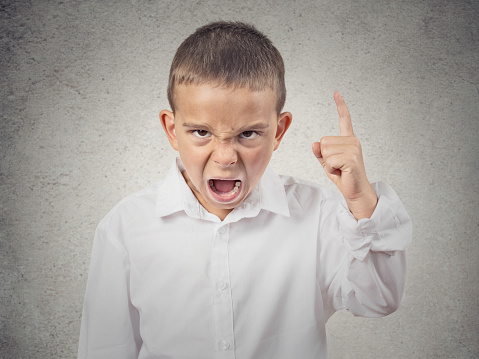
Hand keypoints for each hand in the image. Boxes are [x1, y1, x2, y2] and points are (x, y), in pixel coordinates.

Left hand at [312, 92, 376, 218]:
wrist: (355, 191)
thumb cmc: (343, 176)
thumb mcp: (327, 163)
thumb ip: (320, 153)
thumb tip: (315, 143)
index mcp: (348, 139)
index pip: (345, 119)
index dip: (340, 106)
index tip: (336, 93)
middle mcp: (352, 141)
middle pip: (323, 141)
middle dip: (325, 156)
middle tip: (337, 166)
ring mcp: (353, 149)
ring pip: (325, 151)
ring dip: (328, 163)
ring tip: (340, 169)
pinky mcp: (351, 159)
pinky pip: (330, 160)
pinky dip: (331, 169)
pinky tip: (341, 172)